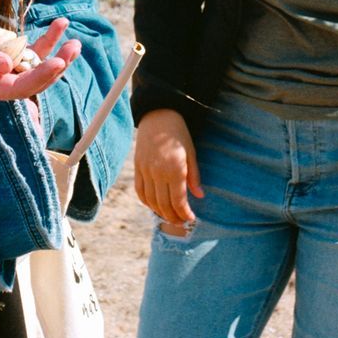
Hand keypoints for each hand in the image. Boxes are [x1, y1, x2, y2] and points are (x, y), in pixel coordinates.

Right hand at [0, 15, 79, 113]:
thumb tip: (6, 65)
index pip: (18, 88)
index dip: (39, 78)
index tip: (58, 62)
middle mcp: (2, 83)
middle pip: (35, 81)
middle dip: (57, 66)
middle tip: (74, 47)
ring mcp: (10, 70)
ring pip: (40, 66)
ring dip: (59, 53)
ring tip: (75, 41)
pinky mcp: (14, 57)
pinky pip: (35, 51)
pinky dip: (48, 39)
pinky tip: (61, 24)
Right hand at [133, 109, 202, 234]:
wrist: (158, 115)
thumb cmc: (179, 134)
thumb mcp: (191, 153)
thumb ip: (194, 176)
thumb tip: (199, 196)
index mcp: (174, 169)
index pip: (178, 201)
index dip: (184, 213)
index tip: (191, 218)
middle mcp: (158, 172)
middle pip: (163, 205)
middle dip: (173, 217)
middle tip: (181, 222)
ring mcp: (145, 170)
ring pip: (150, 201)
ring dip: (160, 212)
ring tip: (170, 216)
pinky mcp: (137, 167)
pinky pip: (140, 191)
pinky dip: (147, 202)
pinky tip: (155, 205)